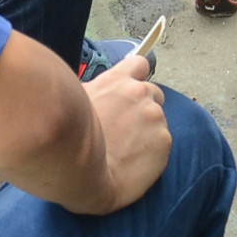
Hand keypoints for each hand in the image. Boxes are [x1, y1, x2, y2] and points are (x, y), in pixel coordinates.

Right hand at [80, 53, 171, 213]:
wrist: (83, 173)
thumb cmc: (73, 138)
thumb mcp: (77, 102)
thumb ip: (97, 91)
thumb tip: (99, 93)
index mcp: (117, 80)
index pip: (140, 64)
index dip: (137, 77)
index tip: (133, 90)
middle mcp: (140, 92)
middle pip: (153, 93)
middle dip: (143, 107)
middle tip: (126, 127)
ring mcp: (154, 115)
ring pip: (157, 120)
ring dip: (147, 130)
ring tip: (127, 148)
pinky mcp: (164, 139)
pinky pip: (162, 142)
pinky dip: (152, 150)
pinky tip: (133, 160)